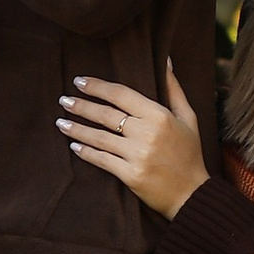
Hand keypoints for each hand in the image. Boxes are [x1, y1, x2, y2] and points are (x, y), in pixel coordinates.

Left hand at [58, 65, 206, 219]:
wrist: (192, 194)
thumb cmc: (189, 153)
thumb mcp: (188, 117)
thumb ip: (174, 88)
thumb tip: (166, 59)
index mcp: (159, 116)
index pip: (121, 95)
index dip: (98, 87)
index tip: (79, 81)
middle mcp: (147, 133)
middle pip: (106, 114)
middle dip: (81, 106)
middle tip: (64, 100)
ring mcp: (137, 155)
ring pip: (99, 137)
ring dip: (76, 128)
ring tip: (61, 122)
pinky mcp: (130, 175)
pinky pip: (101, 159)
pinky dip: (85, 152)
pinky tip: (74, 146)